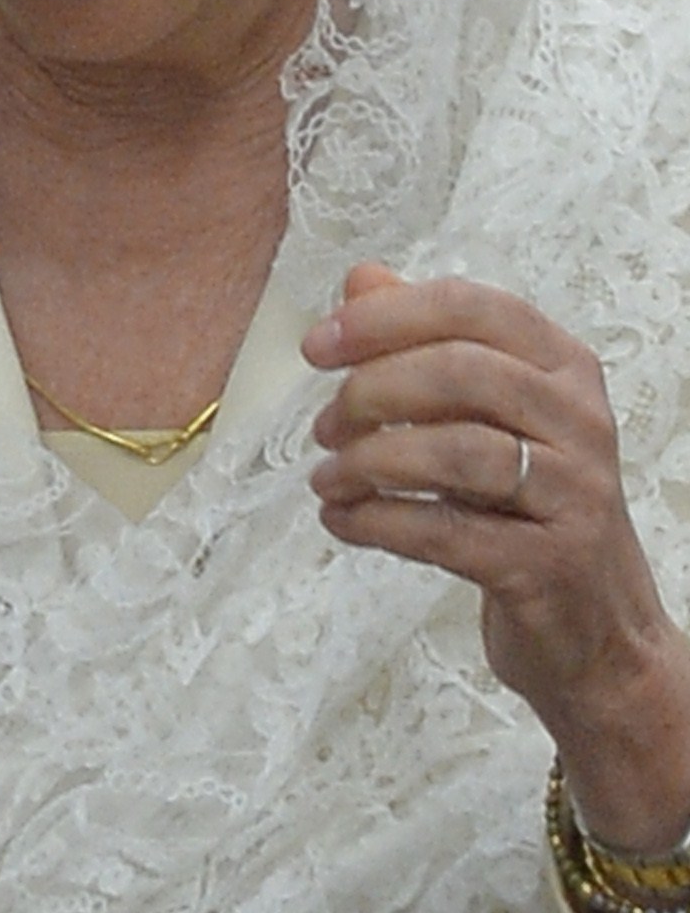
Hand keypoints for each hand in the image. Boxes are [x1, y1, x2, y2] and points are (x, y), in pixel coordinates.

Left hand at [309, 264, 689, 850]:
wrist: (595, 633)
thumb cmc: (525, 513)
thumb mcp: (483, 423)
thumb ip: (427, 348)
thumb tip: (362, 279)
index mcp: (565, 370)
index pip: (474, 308)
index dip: (384, 319)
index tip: (315, 346)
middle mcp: (581, 422)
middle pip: (461, 372)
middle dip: (370, 392)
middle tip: (323, 428)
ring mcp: (573, 494)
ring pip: (456, 451)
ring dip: (368, 462)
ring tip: (325, 480)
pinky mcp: (549, 564)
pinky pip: (445, 532)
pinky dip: (376, 522)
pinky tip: (340, 521)